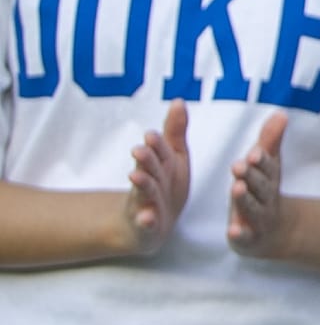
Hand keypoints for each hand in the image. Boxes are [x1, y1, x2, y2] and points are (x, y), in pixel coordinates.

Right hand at [120, 101, 190, 256]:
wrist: (149, 222)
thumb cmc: (164, 184)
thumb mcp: (173, 157)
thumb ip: (174, 131)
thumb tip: (178, 100)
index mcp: (159, 164)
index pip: (158, 151)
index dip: (155, 144)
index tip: (152, 134)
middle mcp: (150, 181)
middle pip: (148, 168)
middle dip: (145, 159)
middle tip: (140, 150)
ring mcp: (145, 202)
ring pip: (143, 192)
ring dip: (141, 184)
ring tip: (136, 177)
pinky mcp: (146, 224)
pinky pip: (145, 223)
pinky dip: (145, 220)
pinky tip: (147, 219)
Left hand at [226, 113, 294, 259]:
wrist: (275, 231)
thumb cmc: (264, 191)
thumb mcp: (269, 166)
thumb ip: (270, 140)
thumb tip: (281, 112)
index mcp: (268, 178)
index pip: (266, 167)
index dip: (261, 160)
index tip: (253, 153)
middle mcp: (266, 197)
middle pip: (260, 186)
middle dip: (251, 176)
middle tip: (239, 166)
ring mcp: (258, 218)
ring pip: (252, 208)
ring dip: (245, 199)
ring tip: (236, 189)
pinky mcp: (249, 238)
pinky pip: (245, 237)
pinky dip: (240, 234)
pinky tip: (233, 231)